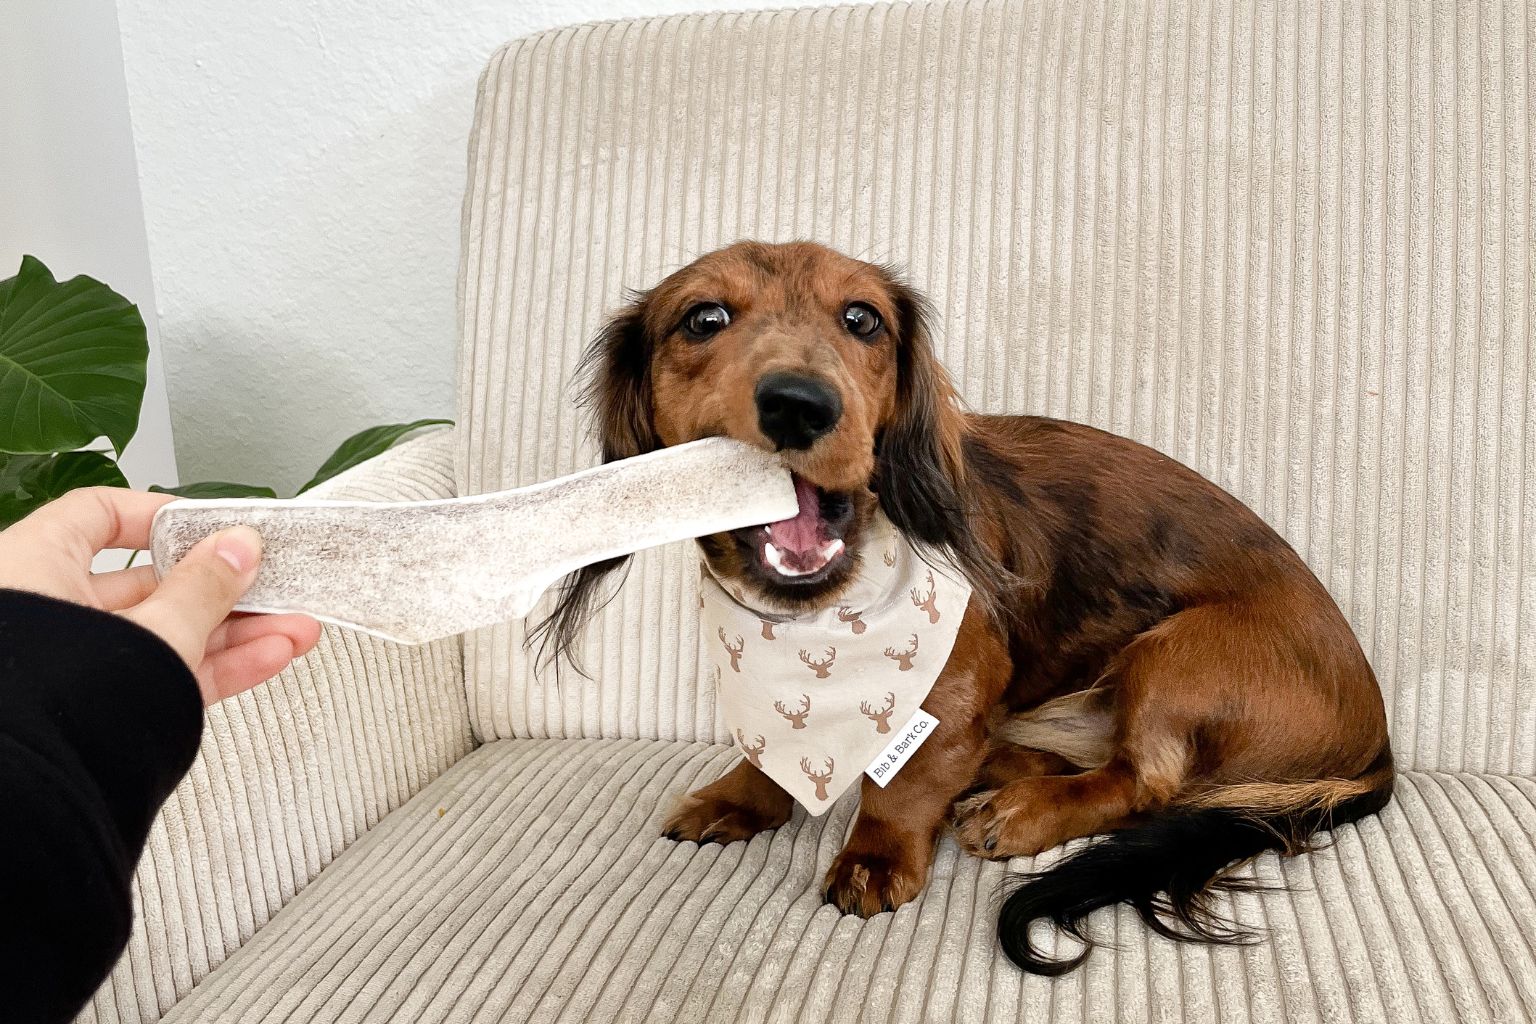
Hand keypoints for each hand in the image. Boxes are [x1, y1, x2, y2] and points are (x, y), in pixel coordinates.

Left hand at [0, 487, 320, 703]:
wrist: (32, 801)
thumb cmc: (51, 707)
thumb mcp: (155, 627)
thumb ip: (205, 585)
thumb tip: (239, 549)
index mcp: (32, 568)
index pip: (98, 516)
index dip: (160, 516)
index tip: (213, 526)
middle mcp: (47, 615)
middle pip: (149, 584)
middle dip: (224, 586)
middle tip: (272, 581)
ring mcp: (75, 667)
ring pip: (167, 634)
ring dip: (237, 631)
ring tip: (293, 627)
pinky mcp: (103, 710)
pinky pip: (166, 675)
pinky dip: (217, 666)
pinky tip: (269, 655)